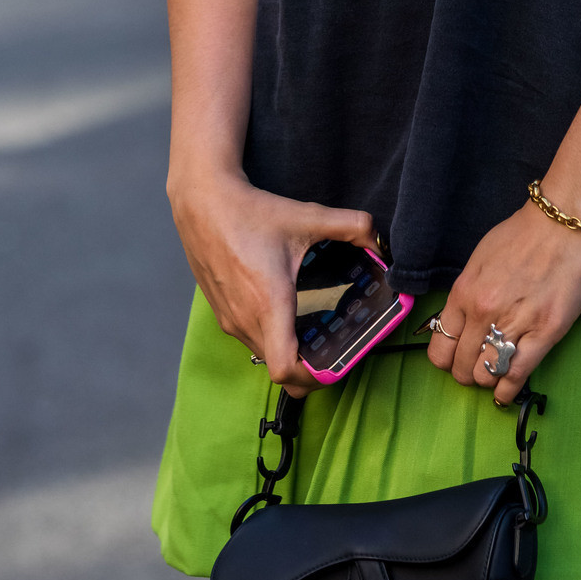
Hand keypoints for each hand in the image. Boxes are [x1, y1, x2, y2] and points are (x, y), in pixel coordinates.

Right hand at [166, 162, 372, 390]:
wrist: (202, 203)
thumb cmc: (250, 212)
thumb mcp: (308, 215)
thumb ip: (352, 226)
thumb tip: (378, 242)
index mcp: (269, 303)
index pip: (284, 369)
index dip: (312, 376)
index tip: (333, 360)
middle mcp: (245, 319)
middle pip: (279, 372)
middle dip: (309, 368)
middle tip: (334, 346)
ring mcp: (229, 319)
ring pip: (263, 356)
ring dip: (287, 352)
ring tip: (312, 328)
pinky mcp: (221, 313)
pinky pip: (250, 340)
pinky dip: (270, 338)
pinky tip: (285, 311)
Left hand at [426, 199, 580, 405]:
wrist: (569, 221)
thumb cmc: (526, 232)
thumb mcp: (482, 258)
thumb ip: (468, 292)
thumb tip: (461, 320)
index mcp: (464, 292)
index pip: (440, 346)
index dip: (446, 358)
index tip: (455, 358)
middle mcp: (484, 312)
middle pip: (461, 366)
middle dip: (466, 372)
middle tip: (477, 367)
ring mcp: (515, 324)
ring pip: (486, 375)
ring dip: (488, 380)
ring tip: (495, 374)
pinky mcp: (546, 333)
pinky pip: (517, 375)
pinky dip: (508, 390)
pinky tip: (506, 392)